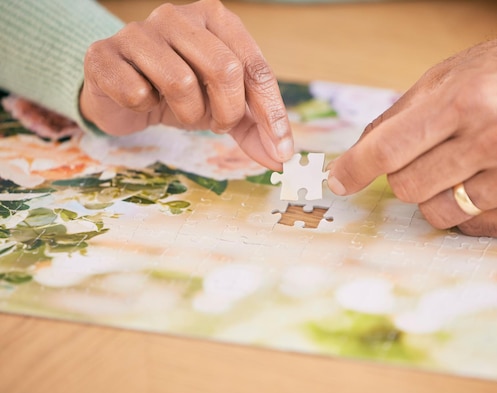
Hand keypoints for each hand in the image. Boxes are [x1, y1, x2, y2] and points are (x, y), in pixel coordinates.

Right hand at [80, 0, 292, 170]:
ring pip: (180, 81)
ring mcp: (137, 31)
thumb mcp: (224, 106)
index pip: (255, 67)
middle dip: (227, 111)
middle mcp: (178, 16)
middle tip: (216, 123)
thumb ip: (255, 128)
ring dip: (188, 113)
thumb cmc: (179, 93)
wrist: (120, 92)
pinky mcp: (103, 53)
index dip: (271, 113)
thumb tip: (281, 160)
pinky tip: (142, 101)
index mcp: (216, 19)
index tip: (281, 151)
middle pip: (224, 69)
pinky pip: (135, 91)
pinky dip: (145, 108)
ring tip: (180, 111)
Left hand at [327, 35, 496, 236]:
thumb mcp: (456, 73)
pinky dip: (469, 209)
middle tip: (430, 155)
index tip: (339, 181)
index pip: (389, 148)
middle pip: (406, 187)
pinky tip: (490, 181)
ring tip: (464, 166)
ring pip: (435, 213)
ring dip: (436, 194)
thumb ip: (402, 114)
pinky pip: (470, 229)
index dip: (354, 169)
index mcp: (468, 99)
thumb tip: (357, 155)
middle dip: (405, 174)